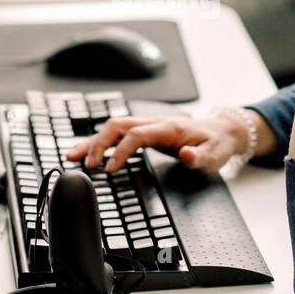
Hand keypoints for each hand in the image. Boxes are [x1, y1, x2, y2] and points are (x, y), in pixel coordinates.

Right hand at [65, 114, 248, 174]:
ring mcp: (147, 126)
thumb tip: (186, 156)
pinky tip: (87, 153)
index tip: (110, 169)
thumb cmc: (216, 143)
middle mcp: (153, 123)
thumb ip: (200, 157)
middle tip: (86, 165)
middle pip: (117, 126)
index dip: (120, 151)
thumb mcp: (214, 155)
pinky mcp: (145, 132)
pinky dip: (100, 143)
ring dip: (93, 141)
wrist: (221, 131)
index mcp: (167, 128)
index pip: (136, 135)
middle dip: (98, 144)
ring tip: (72, 156)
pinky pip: (117, 135)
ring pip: (112, 128)